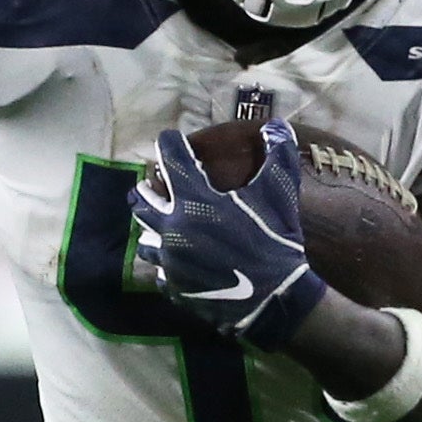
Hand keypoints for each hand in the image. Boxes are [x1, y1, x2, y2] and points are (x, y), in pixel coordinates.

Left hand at [135, 118, 326, 348]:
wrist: (274, 297)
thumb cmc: (275, 239)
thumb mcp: (280, 192)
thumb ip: (278, 154)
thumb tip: (277, 124)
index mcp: (193, 199)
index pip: (169, 158)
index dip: (169, 144)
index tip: (171, 140)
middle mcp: (172, 227)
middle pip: (141, 201)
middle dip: (147, 190)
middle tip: (156, 186)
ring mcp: (170, 260)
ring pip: (145, 240)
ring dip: (152, 230)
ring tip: (164, 227)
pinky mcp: (175, 287)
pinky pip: (160, 273)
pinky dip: (167, 265)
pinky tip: (178, 262)